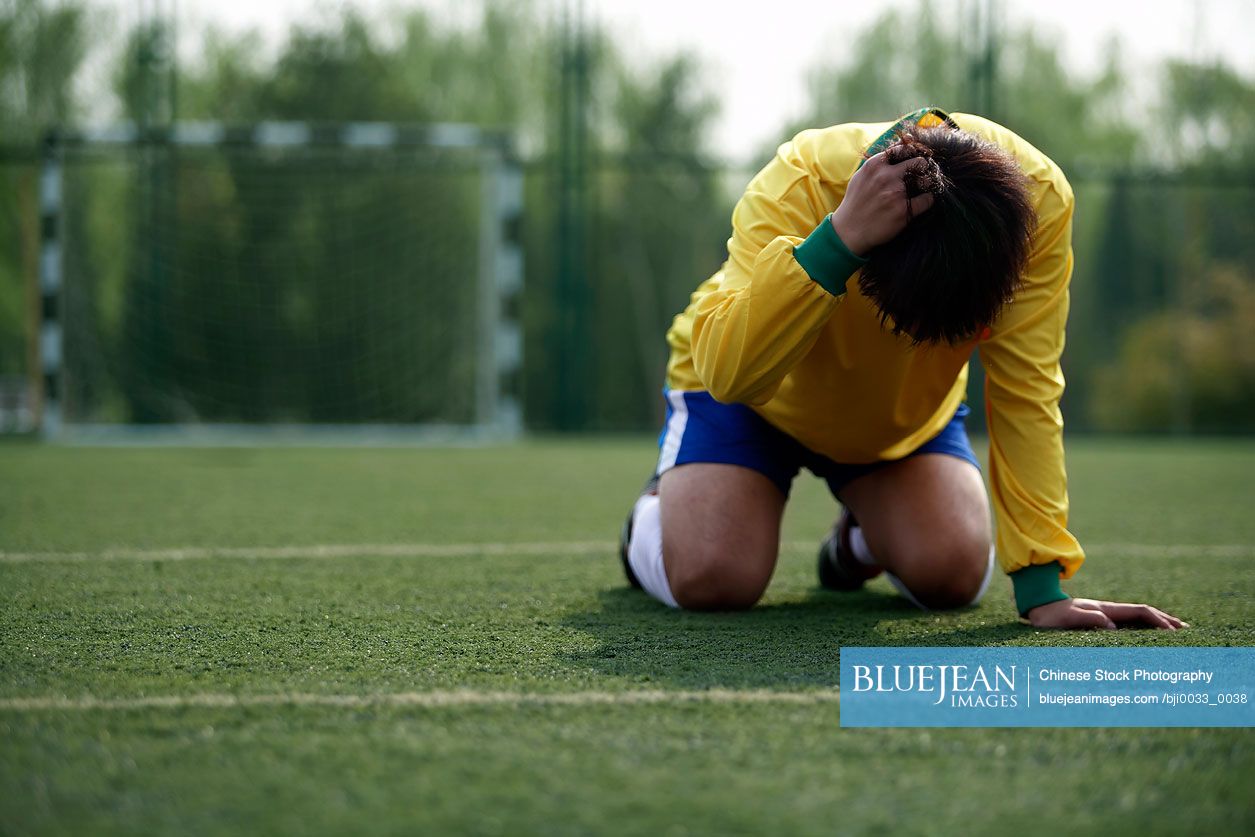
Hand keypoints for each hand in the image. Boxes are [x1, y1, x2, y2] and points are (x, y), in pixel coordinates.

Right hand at [830, 151, 936, 256]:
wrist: (848, 231)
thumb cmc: (855, 203)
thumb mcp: (860, 177)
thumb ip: (877, 164)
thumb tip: (895, 151)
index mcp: (875, 165)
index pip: (903, 149)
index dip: (912, 154)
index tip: (913, 161)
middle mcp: (886, 176)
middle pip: (919, 162)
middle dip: (922, 168)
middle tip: (921, 175)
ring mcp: (896, 193)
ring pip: (926, 180)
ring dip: (927, 184)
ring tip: (922, 189)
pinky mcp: (904, 211)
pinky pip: (927, 200)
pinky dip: (927, 200)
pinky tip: (922, 202)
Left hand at [1027, 597, 1188, 630]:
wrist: (1037, 607)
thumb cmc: (1050, 615)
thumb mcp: (1067, 618)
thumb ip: (1088, 618)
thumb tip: (1112, 625)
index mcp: (1105, 608)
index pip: (1139, 612)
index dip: (1159, 621)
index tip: (1174, 632)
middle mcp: (1108, 609)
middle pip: (1144, 613)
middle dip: (1165, 621)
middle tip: (1187, 630)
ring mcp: (1105, 613)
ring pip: (1137, 618)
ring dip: (1156, 624)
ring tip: (1175, 632)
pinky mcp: (1099, 620)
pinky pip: (1127, 624)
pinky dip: (1142, 628)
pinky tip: (1146, 635)